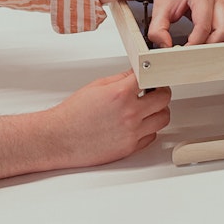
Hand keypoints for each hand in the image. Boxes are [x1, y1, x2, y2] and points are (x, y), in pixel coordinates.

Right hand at [46, 70, 171, 166]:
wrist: (59, 138)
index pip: (151, 78)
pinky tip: (139, 124)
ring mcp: (131, 132)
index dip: (153, 75)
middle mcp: (129, 113)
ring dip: (158, 111)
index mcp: (120, 94)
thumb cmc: (73, 114)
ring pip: (162, 118)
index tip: (152, 76)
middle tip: (154, 91)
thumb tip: (136, 75)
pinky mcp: (129, 148)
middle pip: (164, 99)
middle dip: (161, 92)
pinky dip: (148, 129)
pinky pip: (151, 136)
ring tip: (148, 108)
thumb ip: (120, 79)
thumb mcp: (97, 86)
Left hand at [141, 0, 223, 47]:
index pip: (204, 28)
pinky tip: (205, 42)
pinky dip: (221, 40)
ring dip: (217, 44)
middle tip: (192, 52)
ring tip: (199, 47)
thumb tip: (166, 46)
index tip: (183, 51)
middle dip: (208, 46)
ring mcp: (223, 5)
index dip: (194, 44)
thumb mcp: (159, 9)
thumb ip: (158, 29)